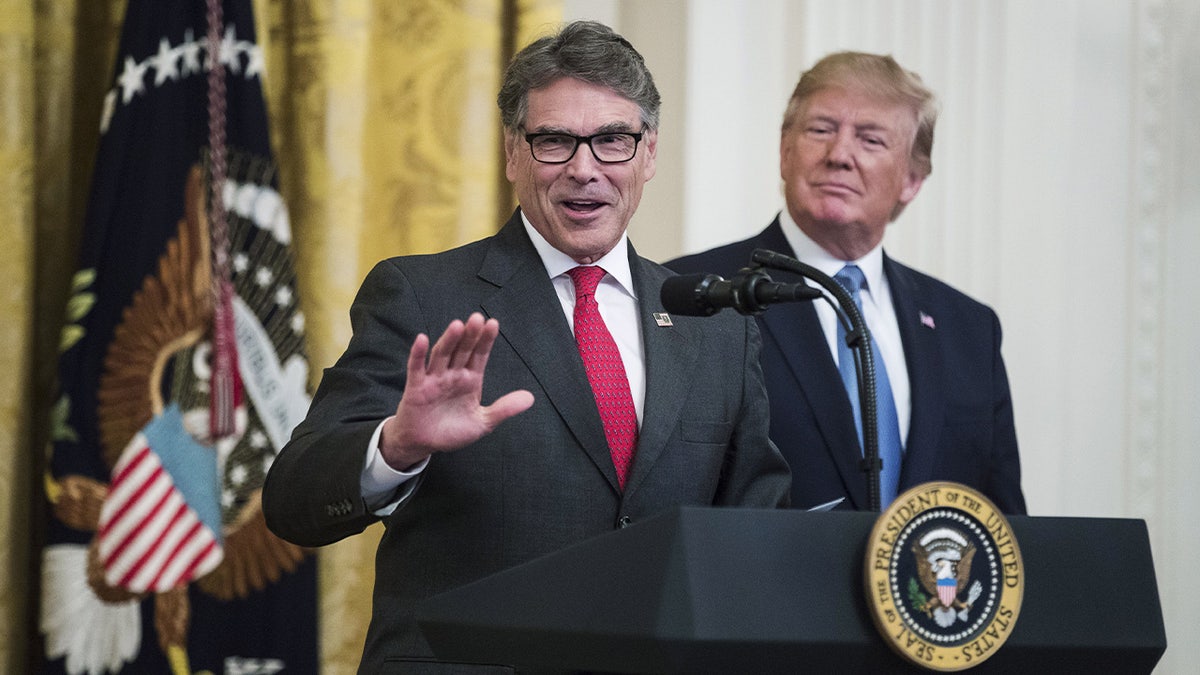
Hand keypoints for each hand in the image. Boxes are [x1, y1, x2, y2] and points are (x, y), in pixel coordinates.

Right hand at [379, 313, 533, 469]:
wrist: (424, 444)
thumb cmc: (452, 431)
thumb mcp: (483, 422)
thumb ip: (504, 409)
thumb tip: (531, 398)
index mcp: (470, 379)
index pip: (479, 355)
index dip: (486, 340)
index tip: (493, 324)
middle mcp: (453, 374)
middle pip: (462, 350)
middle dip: (470, 335)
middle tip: (477, 318)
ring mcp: (434, 379)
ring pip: (442, 354)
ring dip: (449, 340)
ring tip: (458, 325)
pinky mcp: (416, 388)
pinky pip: (416, 368)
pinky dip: (418, 354)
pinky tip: (422, 339)